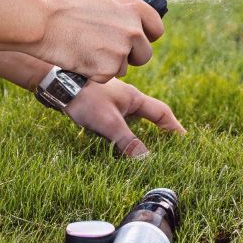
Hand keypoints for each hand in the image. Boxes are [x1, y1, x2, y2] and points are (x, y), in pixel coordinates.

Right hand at [31, 0, 163, 80]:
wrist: (40, 19)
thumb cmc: (62, 4)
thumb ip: (121, 10)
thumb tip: (132, 18)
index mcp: (133, 6)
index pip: (156, 29)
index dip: (145, 37)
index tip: (135, 40)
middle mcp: (133, 29)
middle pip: (144, 54)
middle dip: (129, 56)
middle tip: (105, 50)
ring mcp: (122, 50)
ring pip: (124, 67)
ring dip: (108, 64)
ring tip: (84, 49)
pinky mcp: (108, 69)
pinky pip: (106, 77)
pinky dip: (94, 73)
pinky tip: (78, 58)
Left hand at [63, 79, 185, 158]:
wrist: (56, 83)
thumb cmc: (85, 98)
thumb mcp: (108, 122)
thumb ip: (127, 141)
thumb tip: (145, 159)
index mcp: (135, 98)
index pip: (162, 113)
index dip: (175, 127)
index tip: (186, 141)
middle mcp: (126, 99)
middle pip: (148, 117)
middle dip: (159, 132)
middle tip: (169, 149)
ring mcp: (112, 102)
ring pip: (131, 121)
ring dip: (138, 134)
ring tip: (144, 152)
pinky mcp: (99, 106)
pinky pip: (116, 122)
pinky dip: (121, 134)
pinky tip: (114, 145)